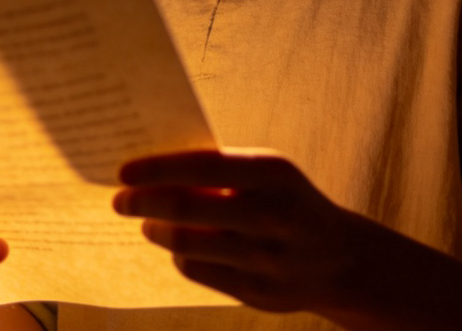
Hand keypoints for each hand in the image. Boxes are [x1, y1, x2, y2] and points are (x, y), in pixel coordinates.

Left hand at [113, 150, 356, 314]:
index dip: (157, 169)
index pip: (201, 166)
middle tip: (119, 200)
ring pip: (186, 245)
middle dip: (143, 203)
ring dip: (155, 230)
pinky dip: (178, 256)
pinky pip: (197, 271)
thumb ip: (220, 170)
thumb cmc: (286, 200)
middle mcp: (270, 214)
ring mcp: (264, 258)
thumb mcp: (266, 173)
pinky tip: (176, 246)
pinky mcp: (257, 293)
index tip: (123, 172)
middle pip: (186, 209)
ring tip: (144, 222)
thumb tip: (153, 171)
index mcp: (272, 173)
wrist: (342, 258)